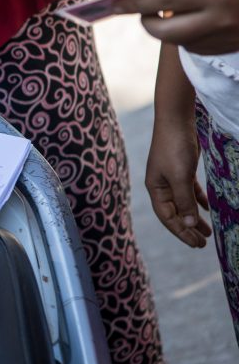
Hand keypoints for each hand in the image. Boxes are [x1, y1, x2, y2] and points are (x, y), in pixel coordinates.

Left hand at [115, 0, 238, 54]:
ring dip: (168, 29)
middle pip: (166, 32)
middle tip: (145, 11)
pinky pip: (198, 47)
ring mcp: (229, 37)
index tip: (116, 5)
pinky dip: (188, 36)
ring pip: (180, 43)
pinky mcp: (234, 47)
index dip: (135, 4)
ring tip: (167, 13)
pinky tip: (192, 21)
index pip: (161, 1)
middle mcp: (222, 20)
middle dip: (148, 22)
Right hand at [145, 115, 210, 247]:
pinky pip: (190, 191)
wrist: (175, 120)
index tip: (197, 244)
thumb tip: (188, 225)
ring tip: (207, 232)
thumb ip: (184, 201)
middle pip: (175, 213)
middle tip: (203, 243)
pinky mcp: (182, 169)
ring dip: (194, 217)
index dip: (181, 232)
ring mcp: (171, 177)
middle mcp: (161, 186)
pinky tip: (207, 208)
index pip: (167, 217)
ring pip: (183, 203)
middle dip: (187, 229)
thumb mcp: (181, 177)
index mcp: (156, 189)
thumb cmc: (175, 148)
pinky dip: (198, 201)